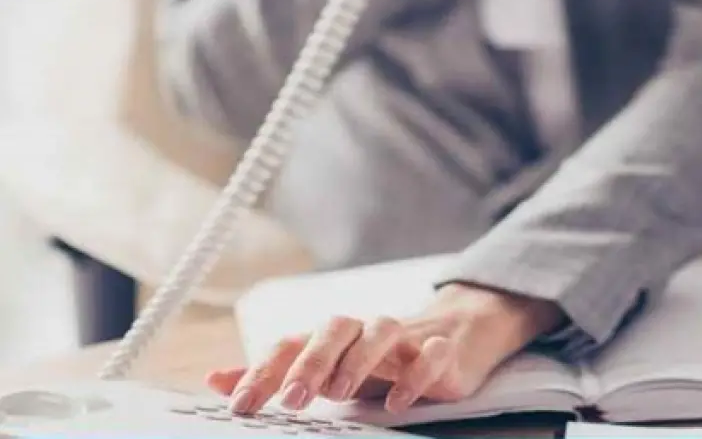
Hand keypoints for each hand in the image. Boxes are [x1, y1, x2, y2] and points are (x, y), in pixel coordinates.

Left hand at [208, 284, 563, 414]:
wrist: (454, 335)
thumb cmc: (379, 357)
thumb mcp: (326, 368)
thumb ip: (276, 374)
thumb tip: (215, 380)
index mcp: (333, 337)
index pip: (292, 343)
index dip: (264, 371)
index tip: (241, 405)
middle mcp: (364, 330)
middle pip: (335, 328)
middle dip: (312, 362)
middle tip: (292, 399)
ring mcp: (407, 336)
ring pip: (382, 329)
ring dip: (359, 358)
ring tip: (341, 393)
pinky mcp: (443, 350)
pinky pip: (432, 353)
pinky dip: (416, 373)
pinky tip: (398, 401)